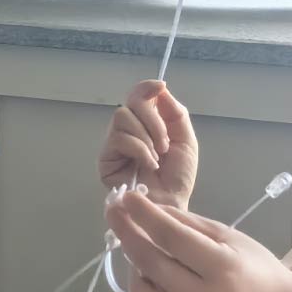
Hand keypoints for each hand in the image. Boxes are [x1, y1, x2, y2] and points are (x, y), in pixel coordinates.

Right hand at [98, 81, 198, 208]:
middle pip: (131, 102)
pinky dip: (139, 149)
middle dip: (153, 121)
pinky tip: (148, 165)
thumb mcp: (185, 141)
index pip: (139, 96)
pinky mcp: (105, 158)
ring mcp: (115, 143)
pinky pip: (119, 138)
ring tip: (157, 159)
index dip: (146, 87)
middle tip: (165, 145)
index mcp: (147, 123)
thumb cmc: (178, 178)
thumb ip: (175, 114)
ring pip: (123, 117)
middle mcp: (128, 129)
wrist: (170, 204)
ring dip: (146, 137)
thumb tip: (160, 90)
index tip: (160, 87)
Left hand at [105, 190, 291, 291]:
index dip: (144, 215)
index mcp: (223, 267)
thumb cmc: (252, 266)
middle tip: (116, 216)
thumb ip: (186, 224)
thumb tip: (147, 210)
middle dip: (129, 235)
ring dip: (137, 279)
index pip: (172, 237)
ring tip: (148, 268)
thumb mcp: (228, 236)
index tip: (125, 197)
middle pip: (153, 266)